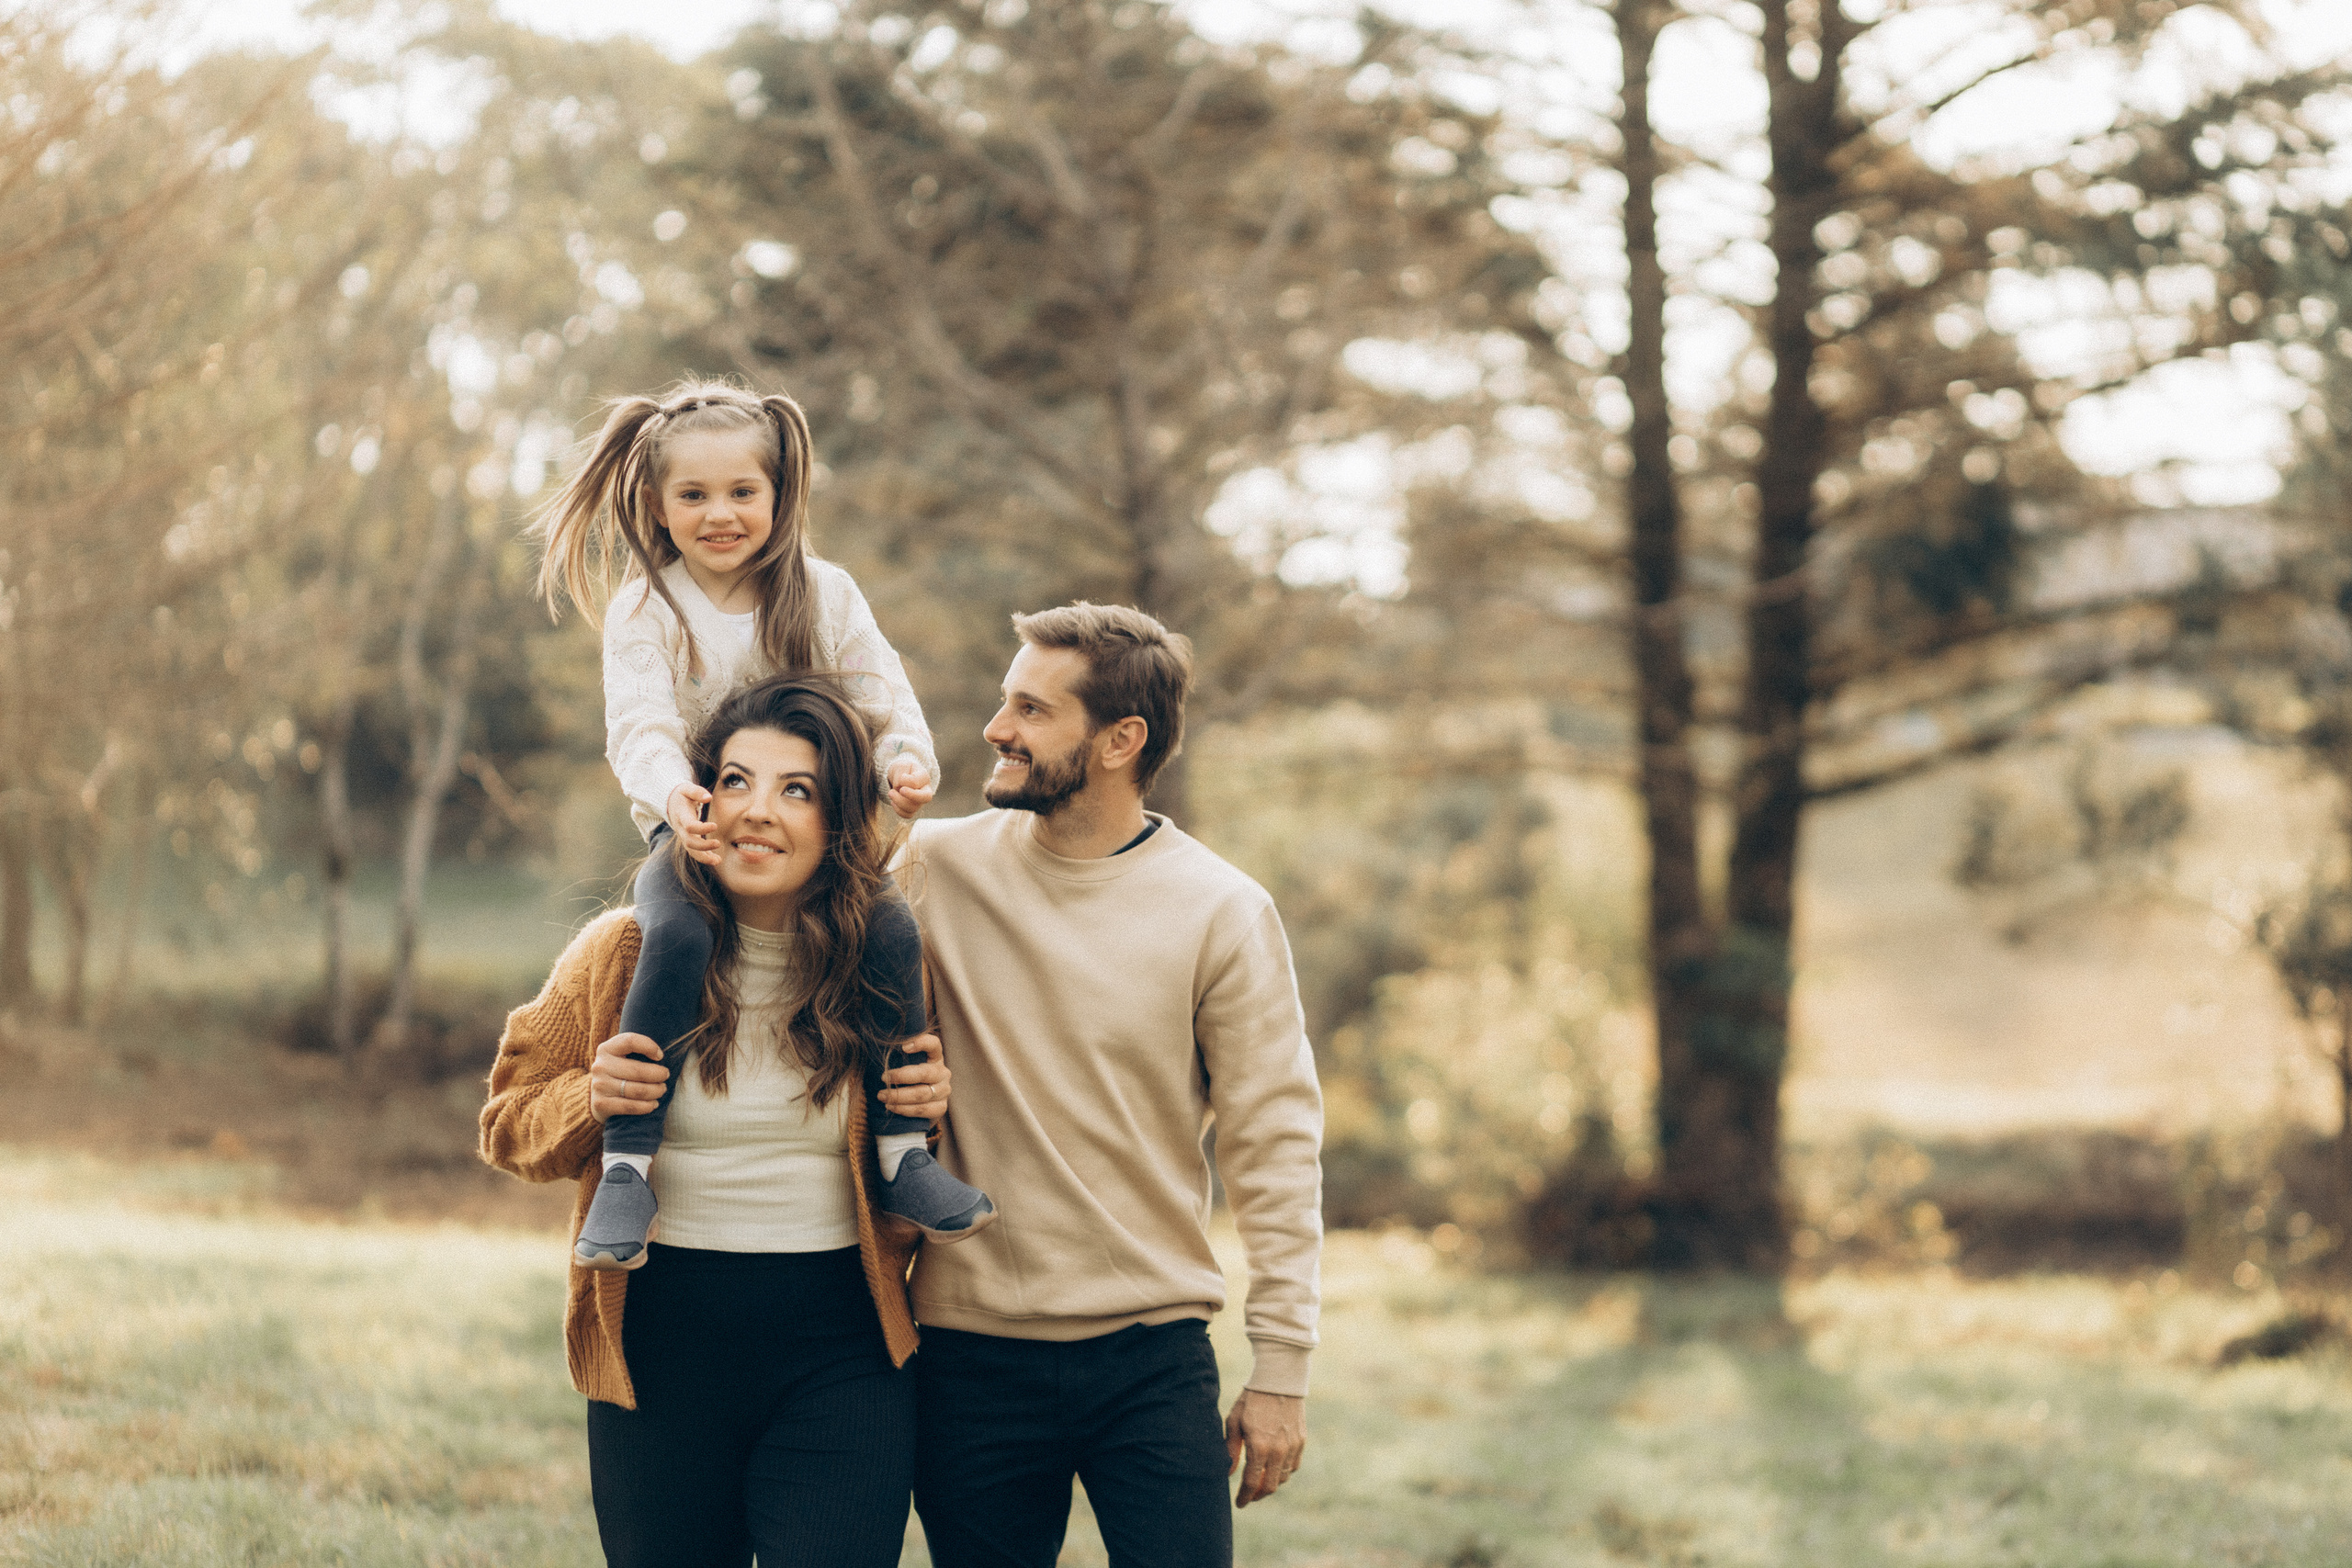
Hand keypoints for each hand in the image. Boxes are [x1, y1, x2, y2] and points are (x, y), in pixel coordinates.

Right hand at [589, 1032, 668, 1122]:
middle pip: (638, 1070)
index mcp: (606, 1049)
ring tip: (661, 1090)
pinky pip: (631, 1106)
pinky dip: (647, 1106)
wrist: (598, 1097)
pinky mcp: (601, 1104)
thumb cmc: (619, 1072)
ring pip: (637, 1090)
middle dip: (658, 1075)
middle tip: (665, 1076)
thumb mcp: (622, 1056)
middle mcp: (600, 1066)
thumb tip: (660, 1056)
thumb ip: (637, 1050)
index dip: (649, 1047)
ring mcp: (599, 1086)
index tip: (660, 1056)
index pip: (630, 1041)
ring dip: (656, 1091)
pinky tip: (653, 1104)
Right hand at [666, 783, 721, 864]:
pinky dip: (704, 857)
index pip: (689, 826)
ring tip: (718, 861)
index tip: (715, 826)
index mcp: (681, 815)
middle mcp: (680, 828)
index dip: (701, 828)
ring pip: (690, 850)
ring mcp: (683, 835)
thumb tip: (708, 798)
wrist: (669, 803)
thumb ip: (697, 792)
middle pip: (689, 841)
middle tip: (718, 843)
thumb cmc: (681, 795)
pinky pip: (693, 851)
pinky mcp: (687, 839)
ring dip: (703, 857)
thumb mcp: (687, 788)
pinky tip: (716, 860)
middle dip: (703, 846)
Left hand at [878, 1033, 948, 1125]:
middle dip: (901, 1076)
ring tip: (882, 1096)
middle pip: (924, 1073)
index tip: (903, 1047)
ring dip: (899, 1096)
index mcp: (935, 1057)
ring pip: (922, 1094)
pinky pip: (923, 1109)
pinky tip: (892, 1106)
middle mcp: (943, 1072)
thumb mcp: (903, 1065)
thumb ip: (897, 1057)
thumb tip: (876, 1049)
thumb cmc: (904, 1079)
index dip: (922, 1043)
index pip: (934, 1044)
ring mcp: (944, 1091)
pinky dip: (905, 1109)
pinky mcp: (941, 1107)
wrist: (915, 1104)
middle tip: (883, 1078)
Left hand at [886, 757, 934, 819]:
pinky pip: (908, 815)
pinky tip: (893, 802)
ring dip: (899, 802)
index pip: (917, 782)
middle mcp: (926, 790)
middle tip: (900, 790)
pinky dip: (898, 810)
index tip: (901, 777)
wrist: (900, 775)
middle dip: (911, 795)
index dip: (906, 781)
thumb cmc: (902, 770)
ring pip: (914, 808)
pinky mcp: (913, 809)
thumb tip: (900, 788)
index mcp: (924, 777)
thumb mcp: (901, 766)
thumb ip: (901, 775)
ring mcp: (920, 801)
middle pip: (926, 797)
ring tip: (890, 793)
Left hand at [1224, 1389, 1304, 1506]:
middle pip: (1270, 1486)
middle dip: (1258, 1495)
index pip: (1251, 1483)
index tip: (1239, 1503)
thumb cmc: (1252, 1399)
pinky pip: (1294, 1466)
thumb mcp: (1234, 1421)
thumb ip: (1231, 1450)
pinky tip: (1274, 1467)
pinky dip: (1283, 1472)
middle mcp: (1278, 1451)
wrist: (1278, 1380)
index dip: (1244, 1497)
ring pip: (1283, 1478)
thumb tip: (1229, 1473)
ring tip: (1260, 1480)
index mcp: (1259, 1447)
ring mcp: (1292, 1447)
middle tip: (1249, 1495)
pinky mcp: (1301, 1441)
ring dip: (1271, 1483)